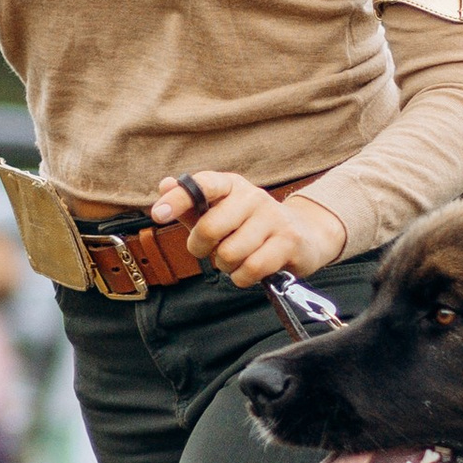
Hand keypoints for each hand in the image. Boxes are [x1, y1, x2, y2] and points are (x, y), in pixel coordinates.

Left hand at [157, 170, 347, 291]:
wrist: (304, 235)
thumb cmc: (251, 226)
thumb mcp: (221, 213)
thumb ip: (191, 205)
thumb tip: (164, 184)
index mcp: (232, 185)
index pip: (203, 185)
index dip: (178, 199)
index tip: (158, 215)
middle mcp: (253, 196)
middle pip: (210, 227)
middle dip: (201, 248)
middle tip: (209, 250)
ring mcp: (273, 218)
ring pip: (229, 253)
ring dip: (225, 265)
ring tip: (235, 259)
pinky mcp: (289, 242)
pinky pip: (250, 269)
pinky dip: (242, 277)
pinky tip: (248, 271)